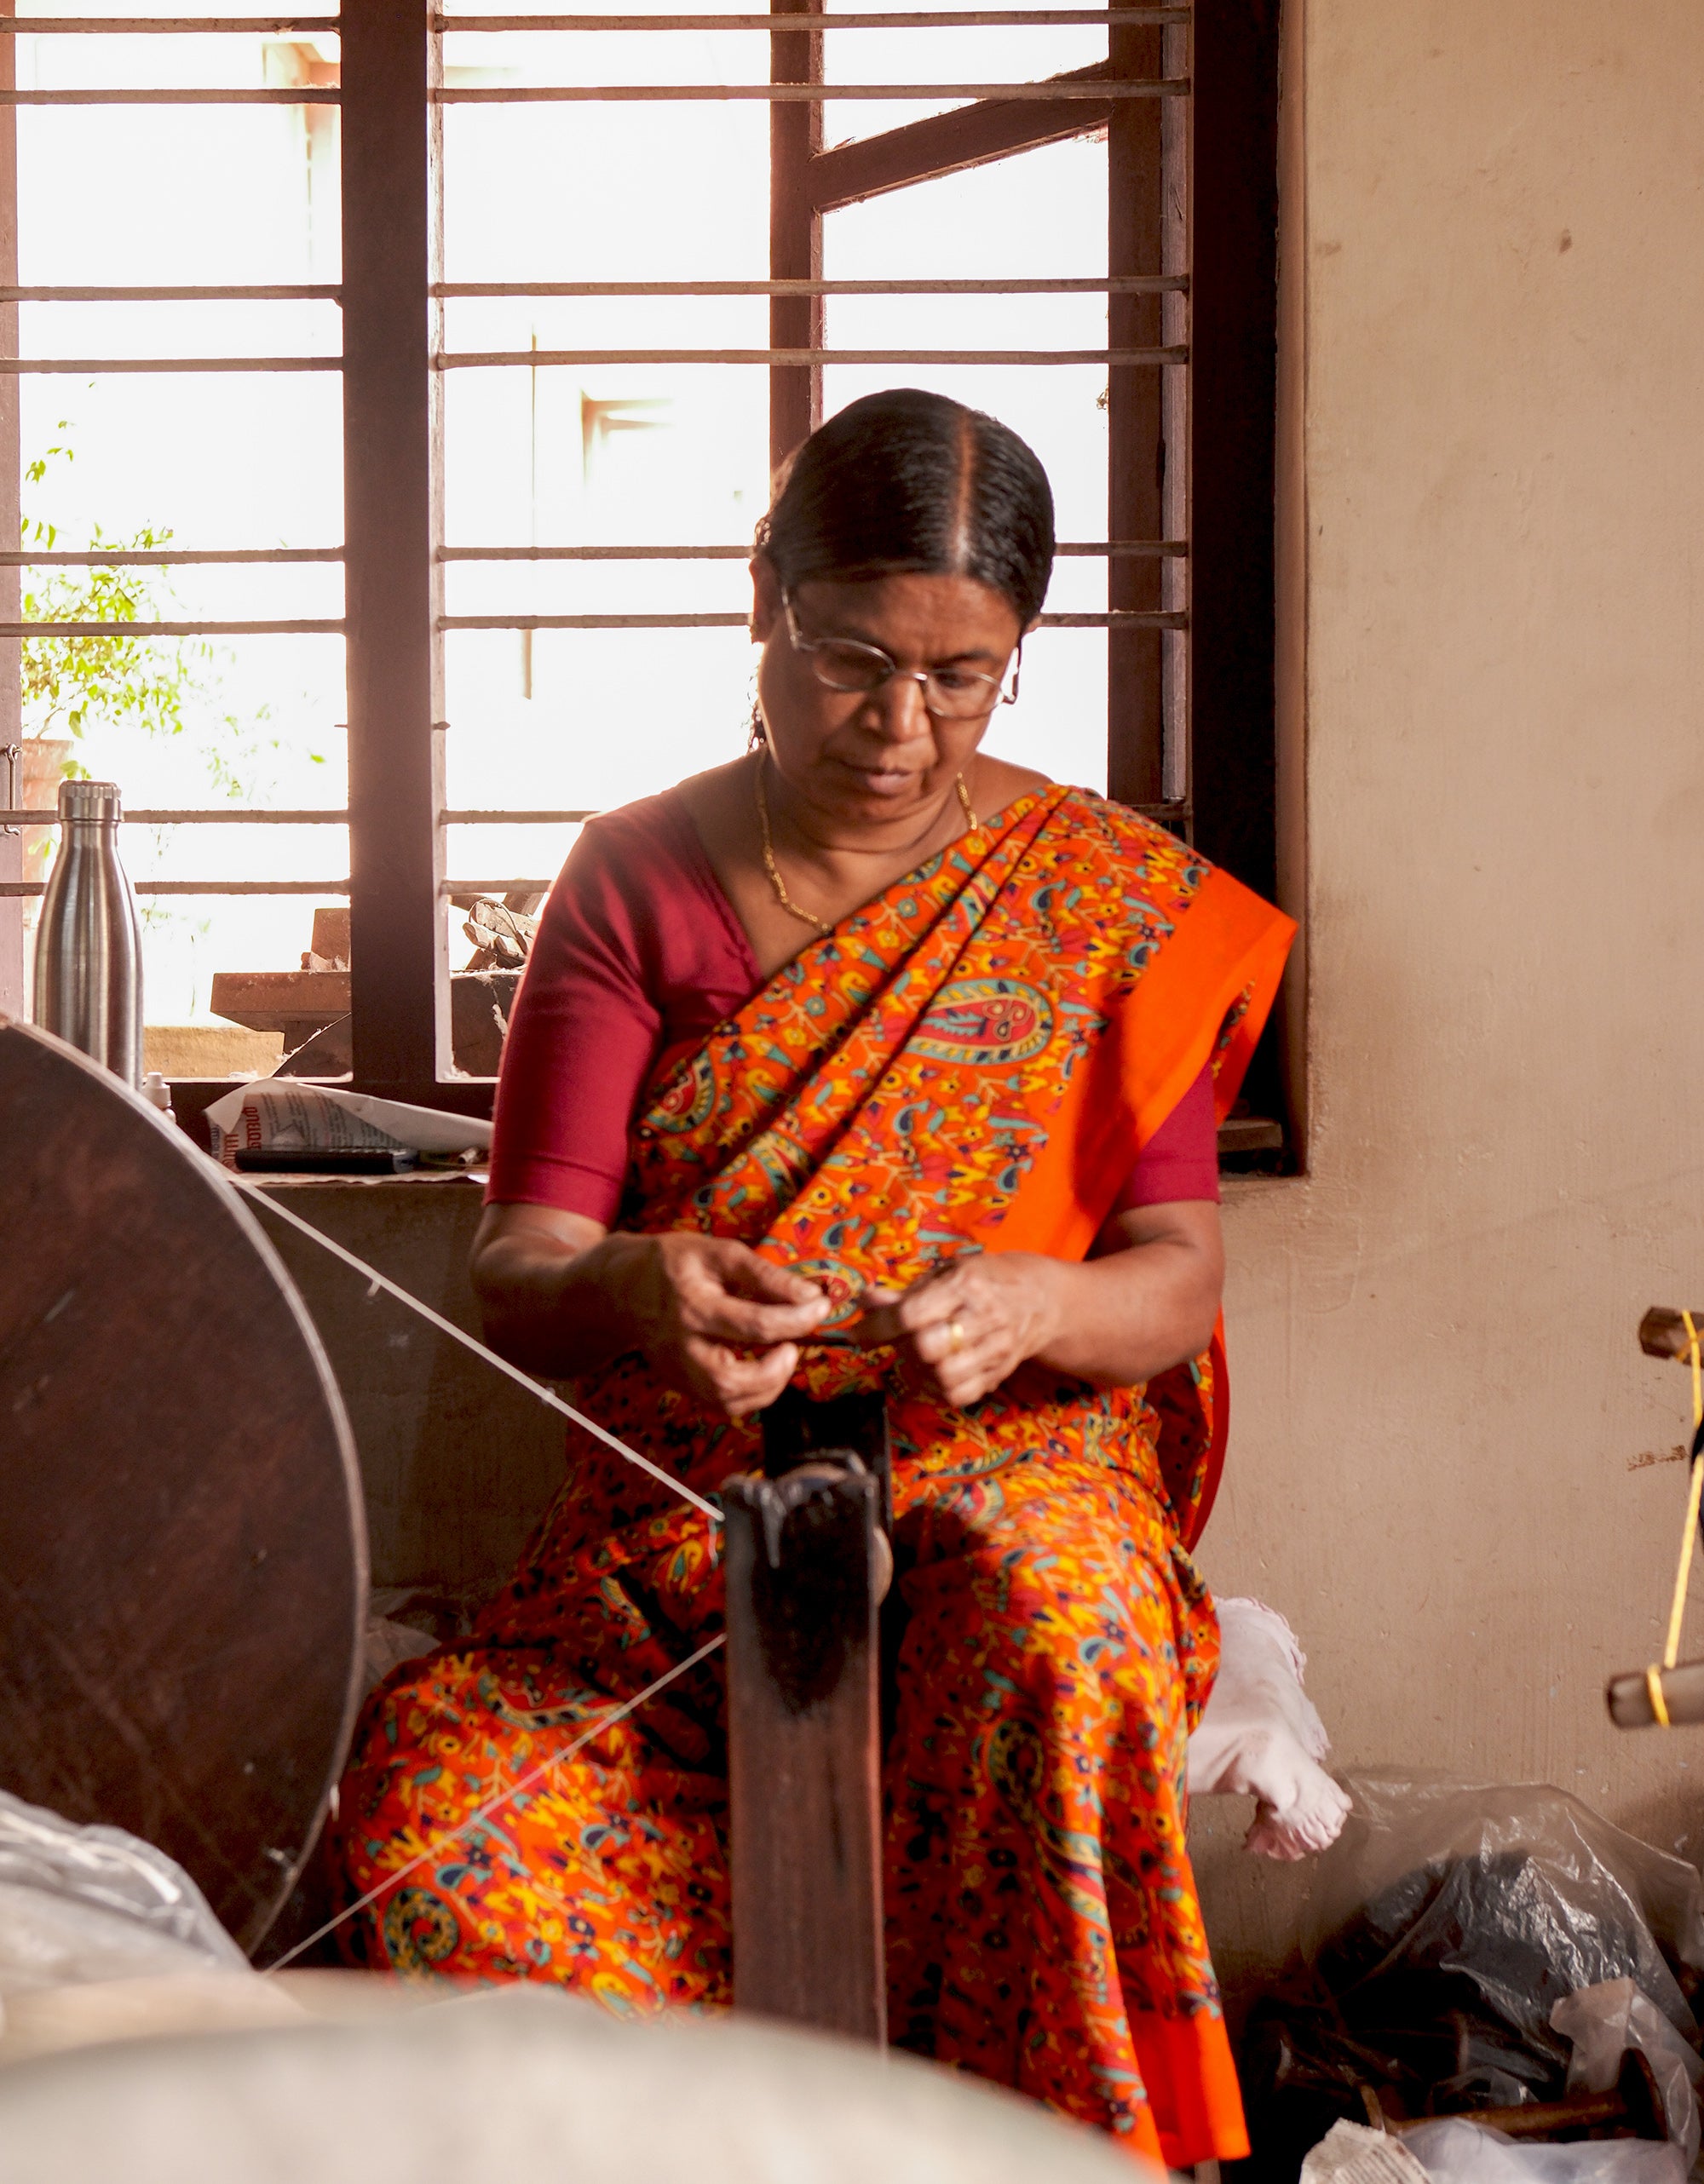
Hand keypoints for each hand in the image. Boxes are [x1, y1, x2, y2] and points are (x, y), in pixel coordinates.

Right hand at [612, 1232, 831, 1417]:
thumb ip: (766, 1276)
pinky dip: (750, 1395)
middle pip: (729, 1381)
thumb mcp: (720, 1254)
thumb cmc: (676, 1264)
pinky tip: (762, 1369)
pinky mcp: (680, 1384)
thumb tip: (810, 1297)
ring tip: (782, 1356)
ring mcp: (677, 1371)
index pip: (753, 1324)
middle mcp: (681, 1345)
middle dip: (775, 1372)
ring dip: (767, 1387)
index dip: (797, 1318)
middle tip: (794, 1346)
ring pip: (725, 1402)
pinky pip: (720, 1405)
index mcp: (691, 1304)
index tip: (820, 1306)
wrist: (624, 1287)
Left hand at [857, 1253, 1062, 1408]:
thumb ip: (903, 1293)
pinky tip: (935, 1371)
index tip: (859, 1333)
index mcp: (966, 1284)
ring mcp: (996, 1349)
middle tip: (898, 1340)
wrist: (1038, 1299)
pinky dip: (938, 1388)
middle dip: (903, 1347)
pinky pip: (959, 1395)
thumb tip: (864, 1301)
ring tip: (918, 1356)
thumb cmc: (983, 1281)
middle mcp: (984, 1317)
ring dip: (919, 1371)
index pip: (913, 1314)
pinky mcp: (999, 1373)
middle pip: (927, 1349)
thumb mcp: (945, 1274)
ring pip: (943, 1377)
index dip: (879, 1327)